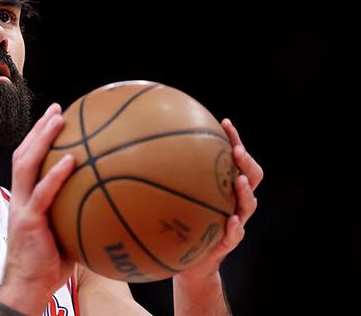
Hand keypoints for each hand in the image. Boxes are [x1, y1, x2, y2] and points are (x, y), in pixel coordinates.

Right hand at [0, 103, 75, 314]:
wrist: (27, 285)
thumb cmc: (49, 263)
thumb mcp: (64, 231)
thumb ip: (77, 211)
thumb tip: (109, 199)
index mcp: (25, 198)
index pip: (28, 160)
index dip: (38, 137)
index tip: (55, 119)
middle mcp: (20, 197)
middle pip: (24, 153)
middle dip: (39, 129)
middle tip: (56, 109)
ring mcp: (21, 207)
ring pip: (26, 164)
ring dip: (42, 139)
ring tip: (58, 120)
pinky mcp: (27, 220)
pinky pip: (42, 194)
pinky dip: (55, 175)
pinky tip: (71, 160)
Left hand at [176, 118, 263, 280]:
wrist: (188, 264)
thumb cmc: (179, 225)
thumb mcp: (171, 198)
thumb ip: (163, 176)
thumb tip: (135, 149)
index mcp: (223, 186)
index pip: (235, 158)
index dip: (234, 139)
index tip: (224, 122)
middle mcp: (233, 201)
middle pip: (252, 176)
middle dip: (246, 161)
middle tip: (236, 150)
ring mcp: (235, 221)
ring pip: (249, 204)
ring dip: (245, 191)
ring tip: (238, 180)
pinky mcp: (228, 243)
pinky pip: (235, 235)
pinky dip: (235, 227)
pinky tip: (231, 220)